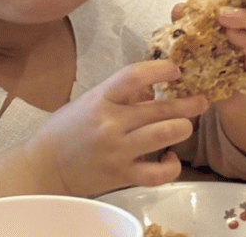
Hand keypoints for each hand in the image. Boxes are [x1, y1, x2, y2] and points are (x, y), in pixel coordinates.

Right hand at [17, 61, 208, 197]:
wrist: (44, 167)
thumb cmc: (67, 131)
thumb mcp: (91, 100)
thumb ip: (122, 94)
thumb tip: (154, 89)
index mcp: (101, 99)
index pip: (134, 76)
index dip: (160, 70)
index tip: (177, 70)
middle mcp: (111, 124)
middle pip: (160, 108)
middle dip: (188, 102)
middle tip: (201, 100)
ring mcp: (118, 151)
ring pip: (165, 134)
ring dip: (183, 128)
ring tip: (186, 125)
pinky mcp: (123, 176)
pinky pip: (159, 172)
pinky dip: (171, 165)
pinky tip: (171, 156)